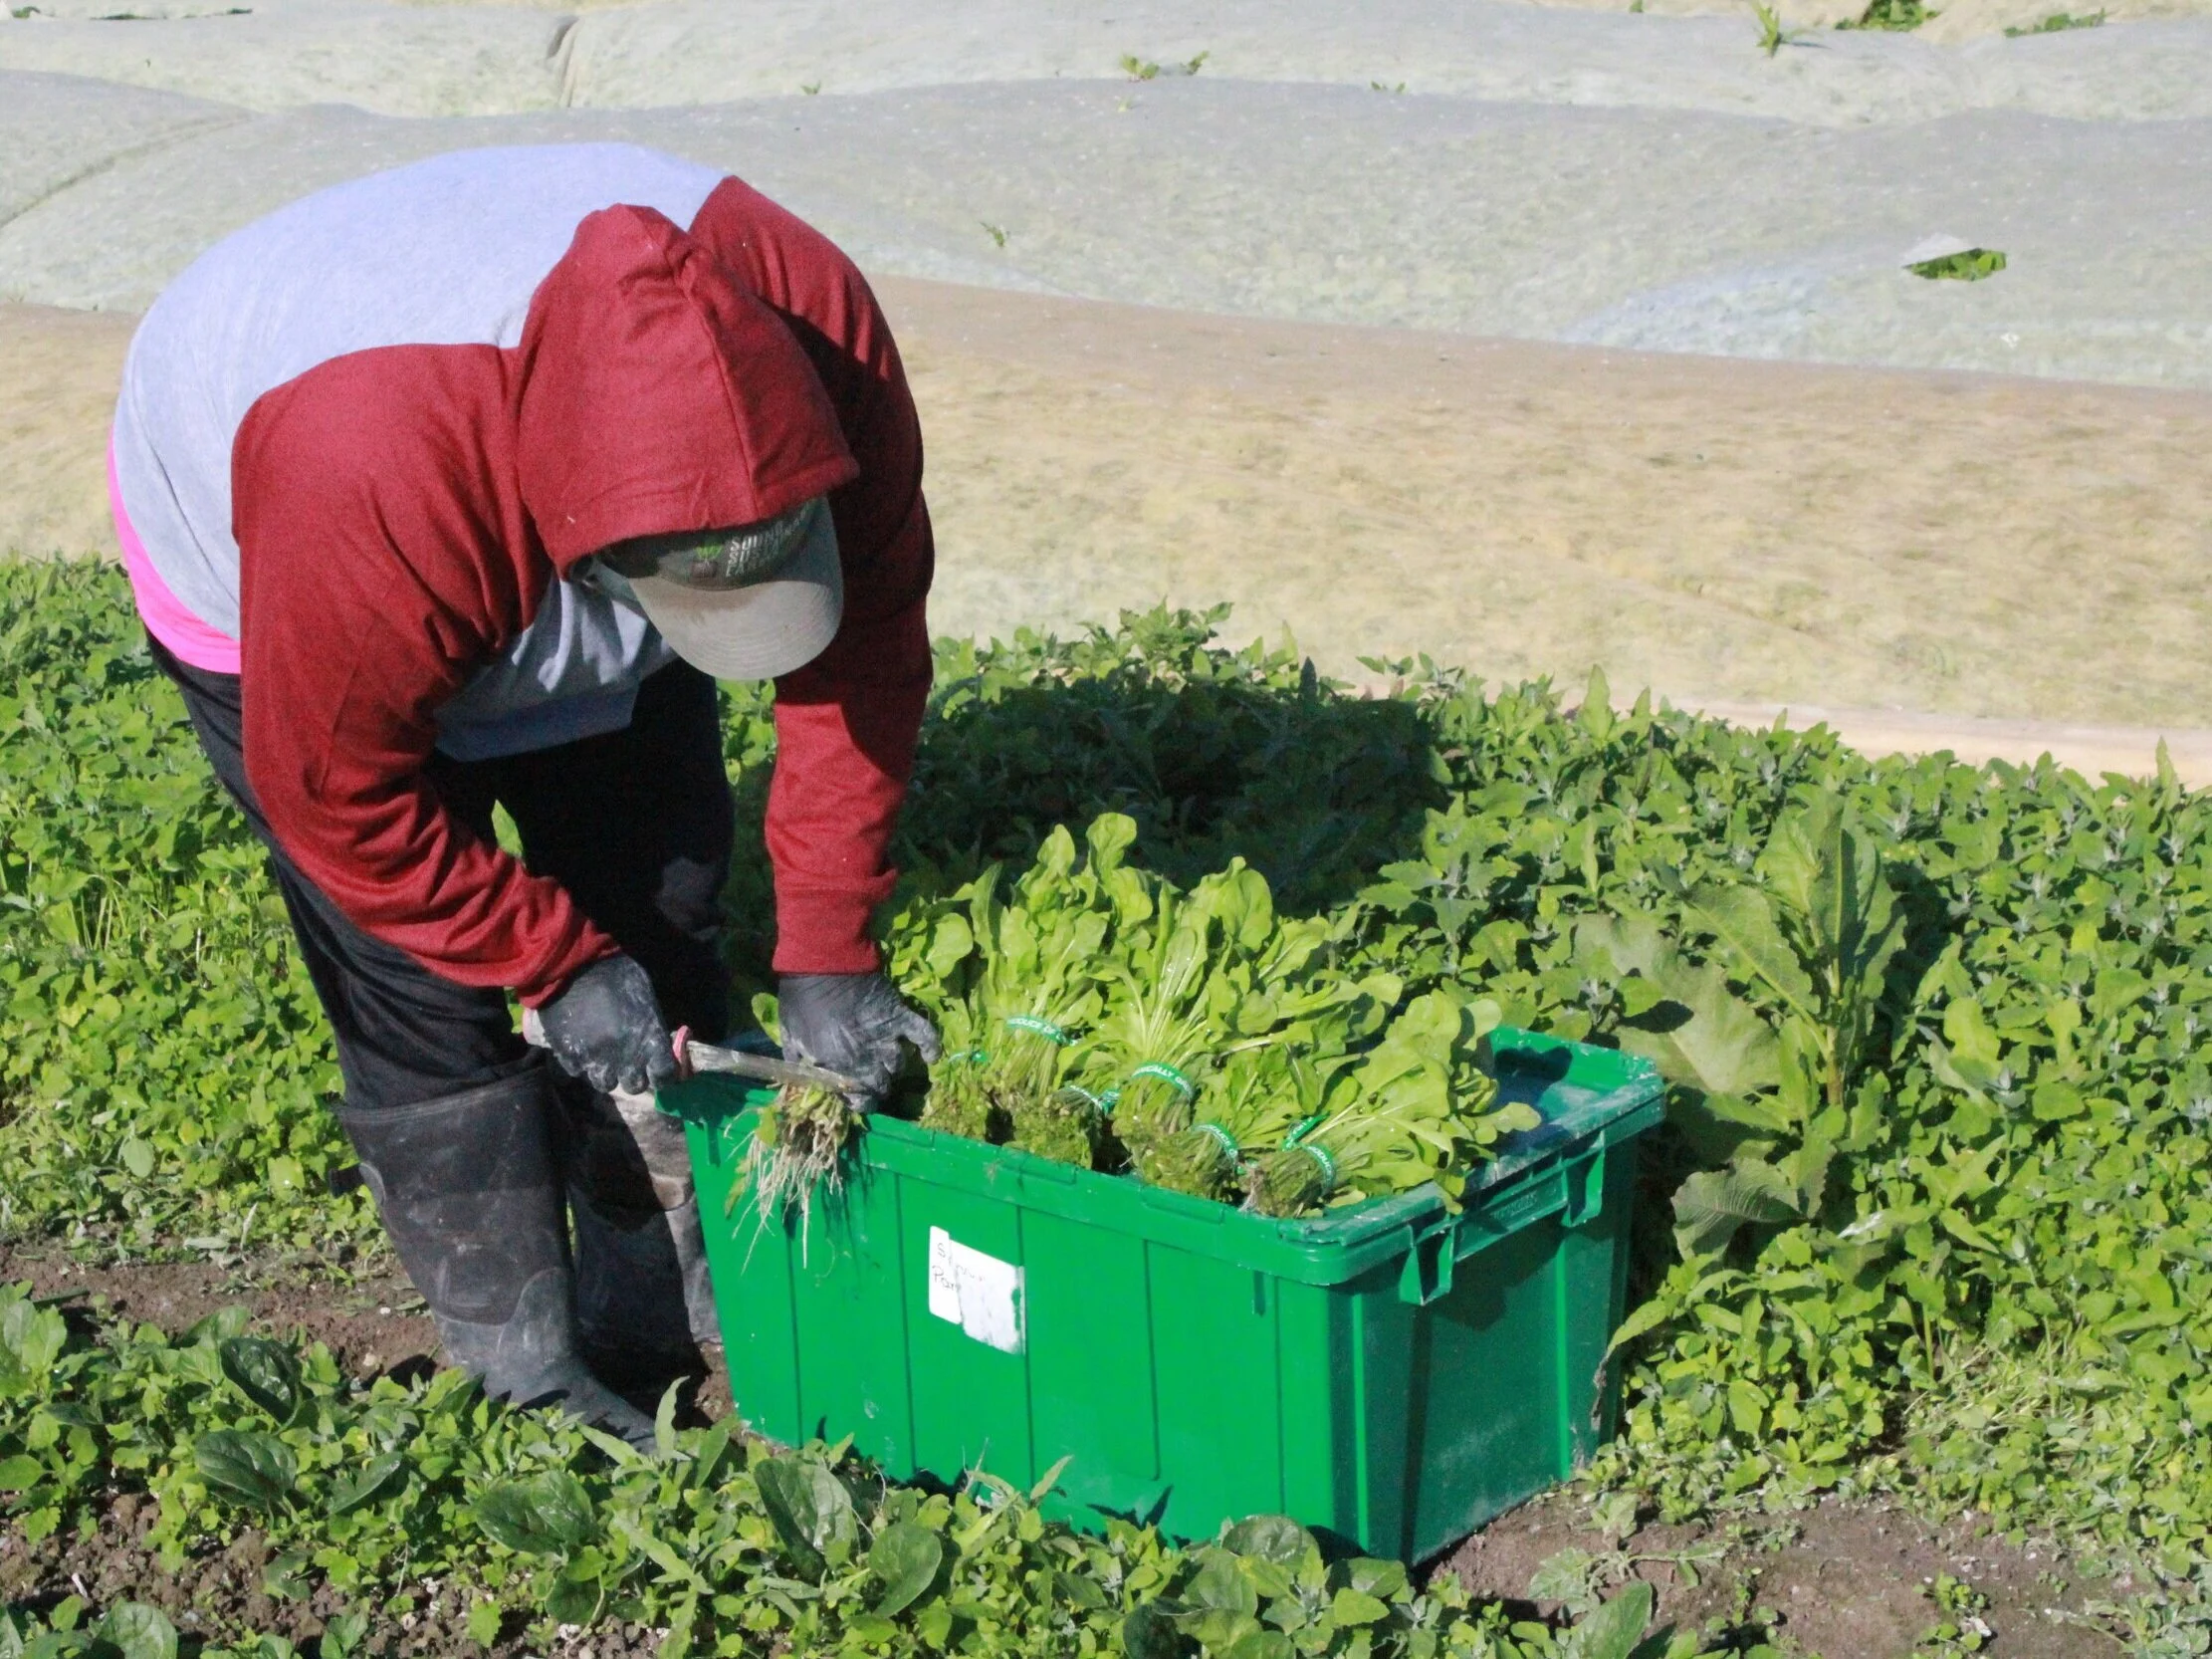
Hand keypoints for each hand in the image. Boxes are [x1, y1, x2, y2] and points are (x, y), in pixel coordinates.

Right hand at [537, 955, 676, 1095]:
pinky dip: (581, 1064)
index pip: (665, 1075)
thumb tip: (657, 1042)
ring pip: (604, 1084)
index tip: (659, 1071)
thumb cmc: (616, 974)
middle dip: (634, 1076)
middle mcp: (625, 1057)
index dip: (663, 1075)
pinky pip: (577, 1072)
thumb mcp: (645, 996)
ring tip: (603, 1059)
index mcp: (650, 1040)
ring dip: (606, 1073)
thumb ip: (652, 1025)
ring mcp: (596, 1060)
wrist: (573, 966)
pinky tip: (582, 1050)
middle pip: (634, 1086)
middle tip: (629, 1064)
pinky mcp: (570, 1057)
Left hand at [777, 972, 939, 1105]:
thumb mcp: (789, 1033)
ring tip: (886, 1062)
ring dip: (893, 1068)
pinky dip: (931, 1046)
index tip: (853, 1096)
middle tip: (871, 1081)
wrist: (822, 963)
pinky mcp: (900, 1016)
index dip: (858, 1101)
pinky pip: (924, 1035)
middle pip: (882, 1086)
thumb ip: (796, 1058)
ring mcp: (886, 1037)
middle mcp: (866, 1057)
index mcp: (838, 1065)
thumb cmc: (801, 998)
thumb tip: (802, 1076)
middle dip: (877, 1088)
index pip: (857, 1099)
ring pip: (898, 1066)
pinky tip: (931, 1057)